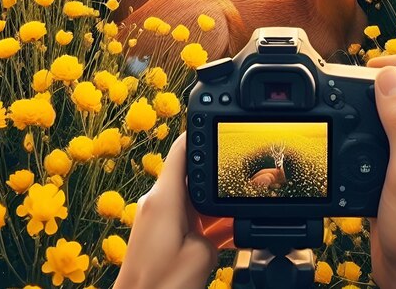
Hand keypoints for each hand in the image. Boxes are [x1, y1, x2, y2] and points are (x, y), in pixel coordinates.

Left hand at [114, 132, 233, 288]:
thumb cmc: (161, 286)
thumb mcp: (202, 255)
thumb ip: (217, 230)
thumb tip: (222, 224)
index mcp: (164, 198)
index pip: (181, 149)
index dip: (199, 131)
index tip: (217, 123)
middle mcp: (156, 201)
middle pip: (189, 171)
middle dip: (214, 170)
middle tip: (240, 169)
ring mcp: (156, 216)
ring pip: (190, 195)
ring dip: (211, 197)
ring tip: (237, 200)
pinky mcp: (157, 232)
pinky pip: (186, 214)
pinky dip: (203, 217)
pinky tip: (225, 227)